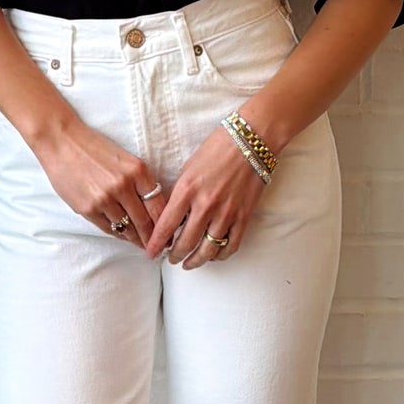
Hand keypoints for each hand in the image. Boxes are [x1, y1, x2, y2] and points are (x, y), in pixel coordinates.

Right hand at [30, 111, 164, 243]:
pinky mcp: (88, 209)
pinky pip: (109, 228)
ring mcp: (105, 199)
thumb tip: (153, 208)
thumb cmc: (93, 148)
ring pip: (127, 228)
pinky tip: (123, 236)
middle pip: (145, 221)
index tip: (169, 234)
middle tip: (158, 247)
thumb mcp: (125, 159)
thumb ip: (140, 182)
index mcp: (138, 170)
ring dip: (136, 239)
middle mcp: (124, 185)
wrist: (62, 142)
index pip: (159, 205)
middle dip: (153, 238)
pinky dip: (118, 234)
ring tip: (142, 245)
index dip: (166, 224)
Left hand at [144, 120, 266, 268]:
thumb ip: (180, 194)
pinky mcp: (244, 216)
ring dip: (195, 261)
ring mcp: (226, 213)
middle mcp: (205, 204)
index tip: (151, 252)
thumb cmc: (217, 148)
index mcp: (187, 189)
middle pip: (185, 242)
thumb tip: (172, 218)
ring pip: (207, 250)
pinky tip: (213, 256)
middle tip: (170, 259)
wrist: (252, 140)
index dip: (156, 244)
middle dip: (174, 255)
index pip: (166, 226)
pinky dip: (220, 255)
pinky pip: (230, 245)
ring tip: (189, 263)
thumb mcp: (189, 168)